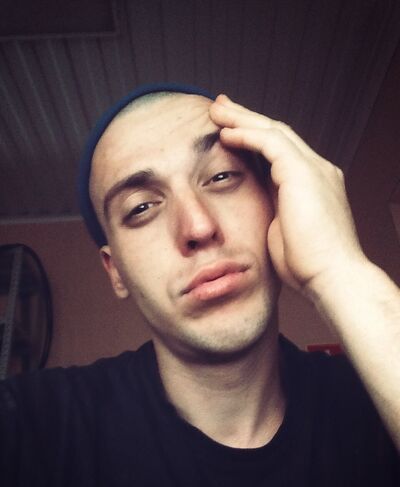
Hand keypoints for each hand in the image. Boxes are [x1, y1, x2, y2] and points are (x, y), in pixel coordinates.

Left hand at [209, 94, 366, 294]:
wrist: (332, 278)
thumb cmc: (308, 266)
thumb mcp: (284, 231)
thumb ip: (274, 211)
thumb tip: (258, 206)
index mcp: (313, 184)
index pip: (280, 151)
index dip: (254, 137)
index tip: (229, 131)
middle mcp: (317, 170)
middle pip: (277, 133)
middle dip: (246, 118)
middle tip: (220, 107)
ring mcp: (313, 169)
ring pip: (273, 131)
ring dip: (242, 119)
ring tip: (216, 111)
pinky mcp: (303, 174)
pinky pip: (270, 143)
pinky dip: (246, 135)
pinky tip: (225, 133)